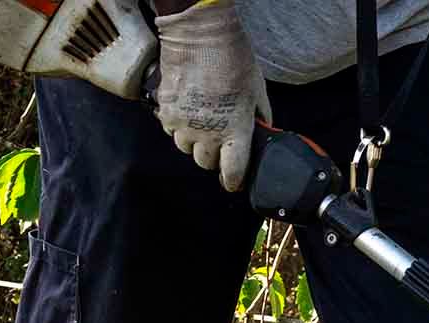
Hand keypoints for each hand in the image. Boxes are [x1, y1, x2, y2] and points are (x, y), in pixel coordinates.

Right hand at [155, 0, 269, 192]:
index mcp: (235, 132)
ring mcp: (182, 124)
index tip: (233, 180)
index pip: (231, 173)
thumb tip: (263, 132)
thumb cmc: (233, 61)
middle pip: (206, 163)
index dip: (233, 180)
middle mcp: (207, 134)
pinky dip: (178, 126)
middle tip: (220, 142)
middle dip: (214, 157)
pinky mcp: (165, 111)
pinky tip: (188, 111)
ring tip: (203, 124)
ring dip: (195, 142)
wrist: (199, 36)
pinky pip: (170, 130)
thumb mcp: (257, 92)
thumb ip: (261, 118)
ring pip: (186, 148)